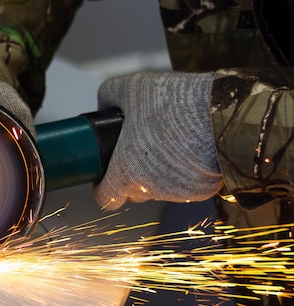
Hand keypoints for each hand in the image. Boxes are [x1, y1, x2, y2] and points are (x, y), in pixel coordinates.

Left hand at [93, 72, 222, 209]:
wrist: (223, 113)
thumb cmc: (173, 103)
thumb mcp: (132, 88)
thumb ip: (109, 96)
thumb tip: (103, 104)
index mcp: (126, 172)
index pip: (106, 197)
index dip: (103, 187)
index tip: (106, 175)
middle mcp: (149, 189)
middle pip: (133, 191)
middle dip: (132, 174)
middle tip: (140, 148)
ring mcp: (177, 193)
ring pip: (159, 187)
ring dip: (159, 170)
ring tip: (172, 139)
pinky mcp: (201, 191)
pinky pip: (186, 184)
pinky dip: (185, 170)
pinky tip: (191, 147)